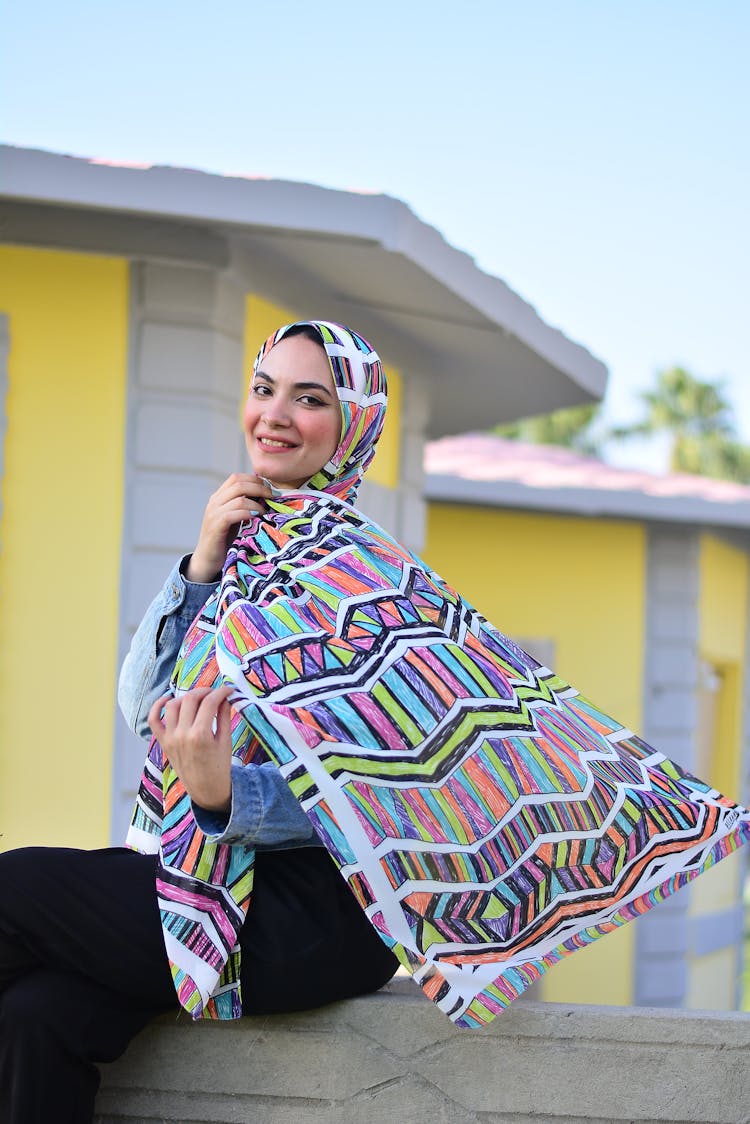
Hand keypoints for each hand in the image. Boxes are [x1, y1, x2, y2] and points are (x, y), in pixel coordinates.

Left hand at [148, 687, 234, 812]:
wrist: (205, 789)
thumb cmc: (219, 766)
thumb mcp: (226, 741)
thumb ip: (224, 716)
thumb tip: (225, 696)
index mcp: (201, 735)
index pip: (210, 702)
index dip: (221, 692)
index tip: (229, 690)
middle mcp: (182, 734)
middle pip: (191, 699)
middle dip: (205, 691)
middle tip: (215, 693)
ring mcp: (170, 737)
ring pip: (173, 704)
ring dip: (185, 697)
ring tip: (197, 699)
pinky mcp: (163, 742)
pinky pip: (153, 720)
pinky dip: (157, 706)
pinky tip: (168, 698)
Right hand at [187, 474, 271, 581]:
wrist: (207, 559)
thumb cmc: (224, 538)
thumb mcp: (234, 517)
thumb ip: (243, 505)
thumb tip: (265, 494)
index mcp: (218, 497)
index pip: (236, 477)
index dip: (254, 479)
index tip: (268, 487)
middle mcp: (214, 502)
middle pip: (238, 483)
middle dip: (259, 487)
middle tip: (272, 495)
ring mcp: (214, 513)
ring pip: (239, 498)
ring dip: (256, 503)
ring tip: (265, 511)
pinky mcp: (216, 526)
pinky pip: (234, 513)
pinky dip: (249, 514)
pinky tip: (257, 518)